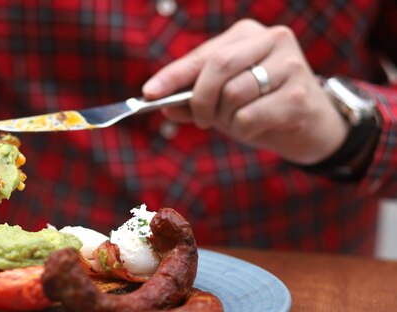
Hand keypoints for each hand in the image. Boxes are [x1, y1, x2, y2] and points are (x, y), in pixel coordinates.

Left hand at [142, 19, 347, 164]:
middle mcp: (272, 39)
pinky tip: (257, 127)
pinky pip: (250, 116)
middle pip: (217, 67)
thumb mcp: (222, 102)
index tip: (149, 93)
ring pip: (233, 94)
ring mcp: (291, 64)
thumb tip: (163, 104)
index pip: (203, 55)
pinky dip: (243, 130)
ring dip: (225, 118)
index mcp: (247, 34)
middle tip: (202, 120)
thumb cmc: (261, 107)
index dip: (173, 75)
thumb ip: (193, 100)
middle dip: (200, 100)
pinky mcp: (301, 94)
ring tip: (236, 122)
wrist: (311, 126)